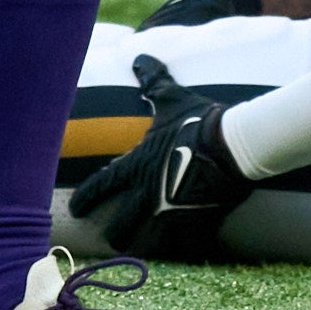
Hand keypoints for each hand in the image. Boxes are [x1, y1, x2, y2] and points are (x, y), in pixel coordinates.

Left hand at [69, 54, 254, 259]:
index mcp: (138, 167)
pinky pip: (187, 246)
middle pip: (120, 229)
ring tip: (148, 251)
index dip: (85, 198)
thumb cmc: (198, 121)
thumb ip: (154, 82)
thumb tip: (140, 57)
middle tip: (113, 238)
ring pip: (150, 245)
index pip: (101, 185)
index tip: (76, 209)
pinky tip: (185, 252)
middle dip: (115, 236)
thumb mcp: (173, 100)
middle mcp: (149, 195)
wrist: (234, 145)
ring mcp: (172, 214)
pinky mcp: (198, 224)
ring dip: (149, 247)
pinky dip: (186, 249)